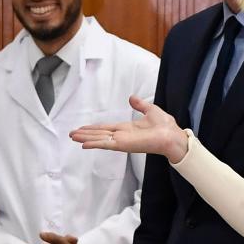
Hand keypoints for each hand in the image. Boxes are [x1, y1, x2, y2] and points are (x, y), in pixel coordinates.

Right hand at [70, 96, 188, 162]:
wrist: (171, 135)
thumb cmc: (165, 125)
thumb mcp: (150, 110)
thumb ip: (139, 105)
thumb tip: (132, 98)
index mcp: (127, 128)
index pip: (106, 128)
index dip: (94, 128)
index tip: (83, 128)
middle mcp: (122, 135)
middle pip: (99, 134)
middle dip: (85, 134)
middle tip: (72, 133)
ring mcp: (121, 141)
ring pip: (99, 139)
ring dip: (85, 138)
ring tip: (72, 137)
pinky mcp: (123, 145)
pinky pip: (105, 144)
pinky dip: (94, 144)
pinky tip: (83, 145)